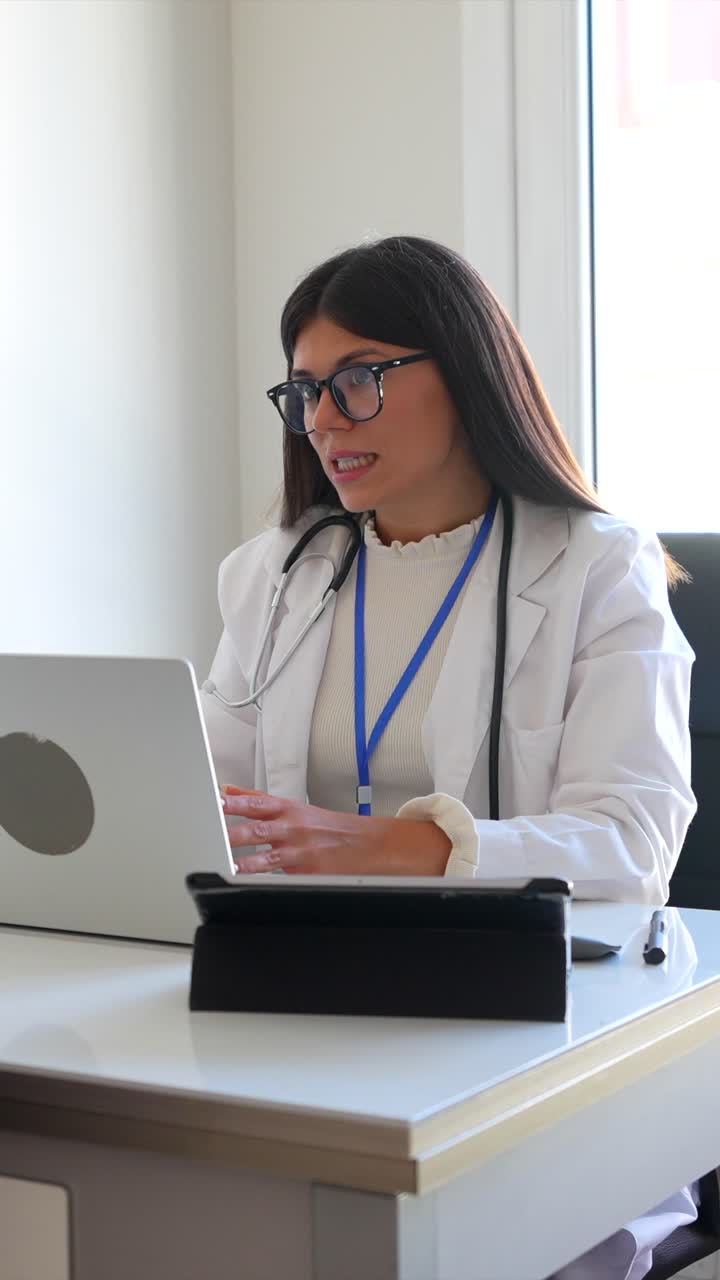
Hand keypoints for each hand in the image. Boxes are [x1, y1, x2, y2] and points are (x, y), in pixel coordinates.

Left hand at [220, 785, 450, 875]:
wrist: (364, 844)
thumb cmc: (327, 826)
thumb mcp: (295, 806)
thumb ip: (258, 800)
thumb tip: (229, 790)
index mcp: (288, 808)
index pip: (256, 803)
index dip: (234, 803)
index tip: (215, 802)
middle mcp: (292, 827)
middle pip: (258, 829)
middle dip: (234, 833)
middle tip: (212, 837)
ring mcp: (299, 851)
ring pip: (268, 856)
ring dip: (246, 862)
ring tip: (228, 866)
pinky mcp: (306, 871)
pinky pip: (280, 876)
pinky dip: (264, 879)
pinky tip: (249, 883)